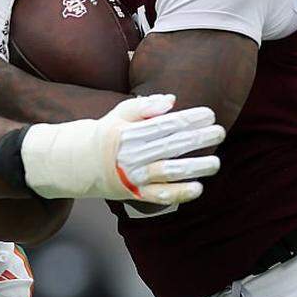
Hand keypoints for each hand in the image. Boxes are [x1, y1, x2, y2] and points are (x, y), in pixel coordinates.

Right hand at [20, 94, 224, 203]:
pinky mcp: (134, 194)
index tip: (209, 114)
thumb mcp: (119, 114)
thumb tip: (172, 100)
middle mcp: (133, 154)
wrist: (76, 163)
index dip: (190, 119)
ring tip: (215, 162)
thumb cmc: (104, 134)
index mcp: (131, 132)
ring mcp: (134, 176)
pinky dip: (179, 194)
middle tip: (220, 132)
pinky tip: (197, 189)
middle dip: (199, 139)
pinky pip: (159, 196)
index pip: (166, 124)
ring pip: (169, 172)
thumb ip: (145, 106)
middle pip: (172, 146)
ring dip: (195, 168)